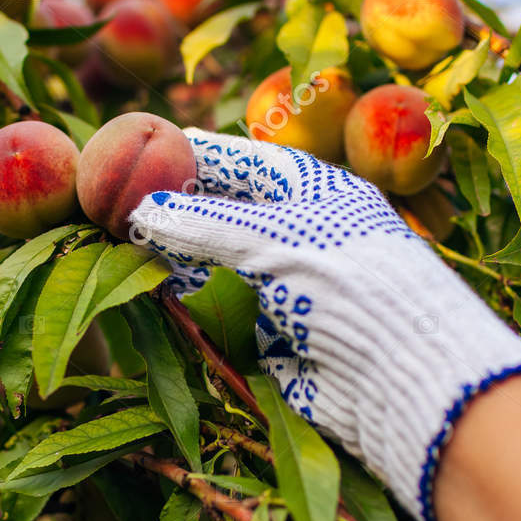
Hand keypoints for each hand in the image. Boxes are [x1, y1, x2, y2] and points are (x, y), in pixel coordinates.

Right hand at [130, 129, 520, 520]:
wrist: (402, 375)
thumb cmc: (351, 283)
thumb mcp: (273, 240)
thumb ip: (204, 226)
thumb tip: (142, 212)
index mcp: (317, 194)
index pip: (246, 165)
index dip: (197, 156)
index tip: (146, 146)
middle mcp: (301, 236)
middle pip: (224, 217)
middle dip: (176, 211)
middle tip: (117, 202)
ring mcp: (286, 288)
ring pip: (216, 267)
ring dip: (175, 259)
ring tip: (123, 245)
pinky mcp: (274, 338)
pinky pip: (221, 315)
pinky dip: (191, 306)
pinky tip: (156, 294)